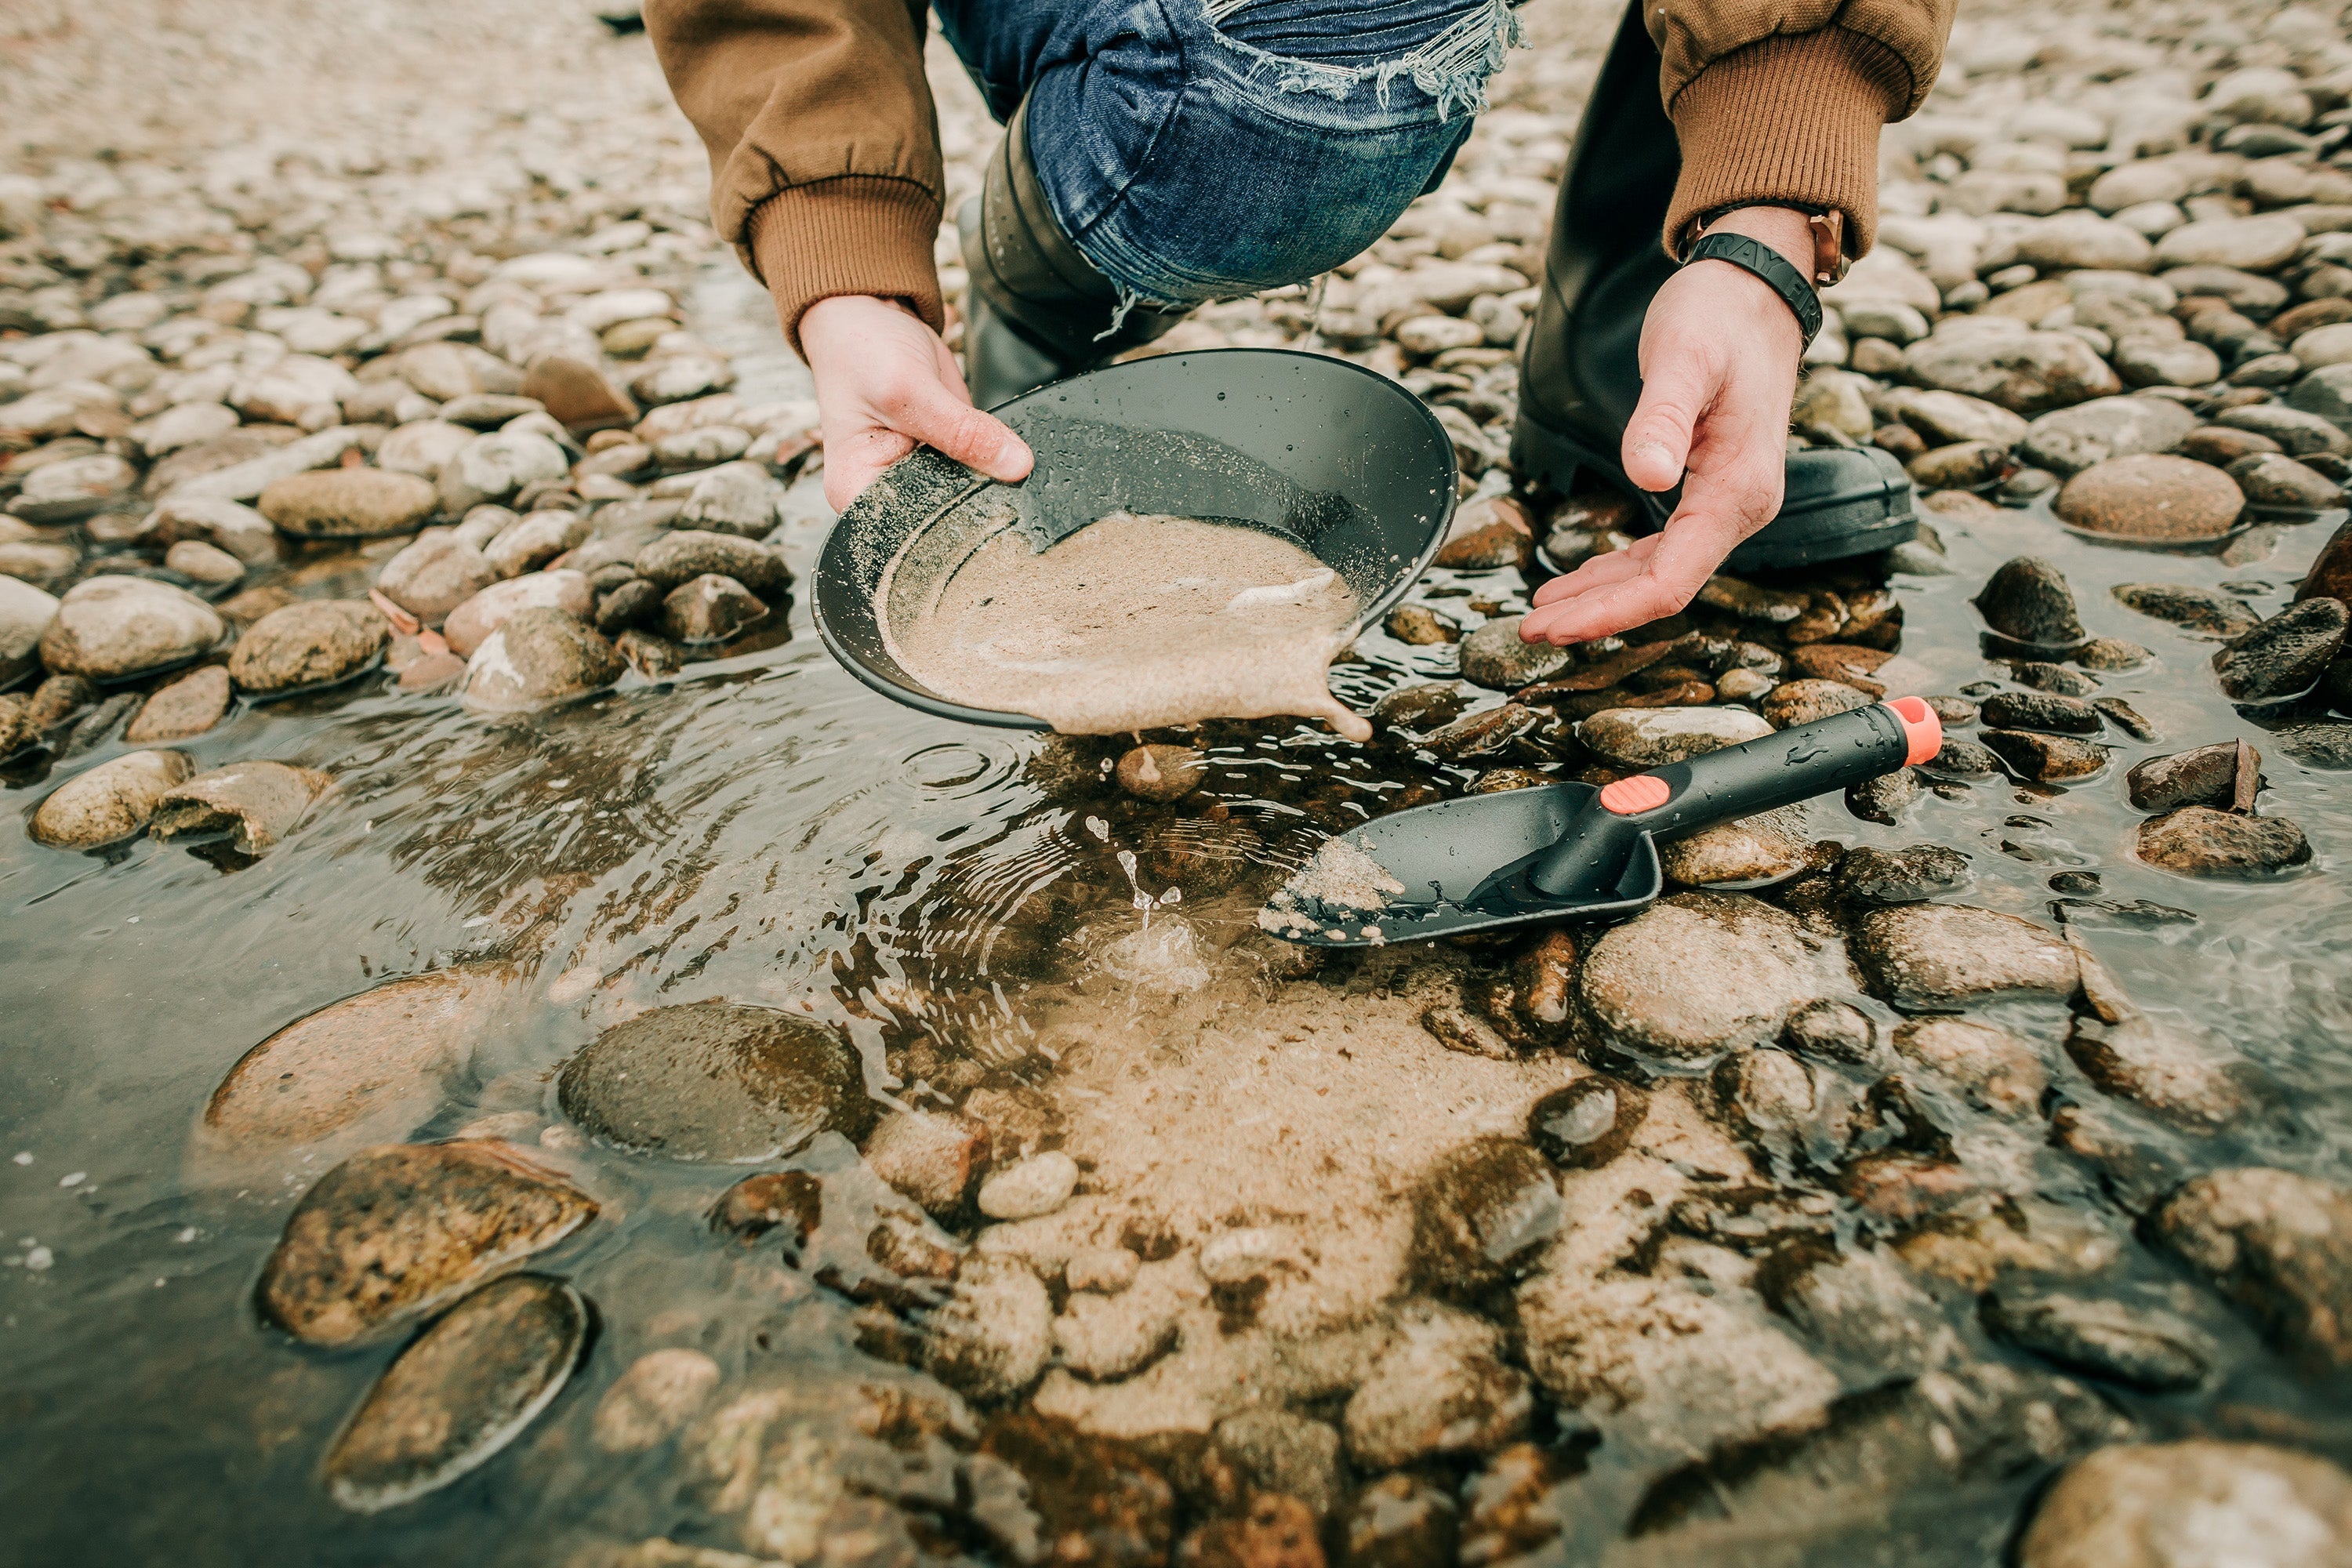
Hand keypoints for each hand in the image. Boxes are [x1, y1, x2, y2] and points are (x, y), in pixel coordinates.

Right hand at [797, 294, 1033, 512]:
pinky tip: (1007, 453)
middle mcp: (884, 493)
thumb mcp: (908, 389)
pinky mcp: (943, 457)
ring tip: (1010, 463)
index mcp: (856, 492)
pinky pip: (978, 469)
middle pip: (943, 517)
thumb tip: (1015, 465)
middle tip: (1013, 484)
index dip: (955, 522)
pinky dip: (994, 461)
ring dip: (992, 480)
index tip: (995, 504)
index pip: (913, 531)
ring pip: (966, 494)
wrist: (869, 316)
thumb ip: (961, 432)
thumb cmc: (861, 350)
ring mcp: (916, 476)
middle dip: (978, 499)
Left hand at [1519, 205, 1810, 645]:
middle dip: (1594, 615)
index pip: (1670, 581)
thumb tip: (1647, 476)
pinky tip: (1579, 581)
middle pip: (1661, 588)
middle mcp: (1740, 507)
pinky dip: (1617, 570)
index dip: (1610, 612)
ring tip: (1541, 614)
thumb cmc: (1720, 315)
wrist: (1755, 288)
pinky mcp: (1709, 490)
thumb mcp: (1684, 357)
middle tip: (1528, 630)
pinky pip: (1662, 549)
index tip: (1554, 626)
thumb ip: (1661, 416)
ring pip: (1659, 574)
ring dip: (1600, 598)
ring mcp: (1727, 501)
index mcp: (1738, 490)